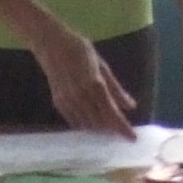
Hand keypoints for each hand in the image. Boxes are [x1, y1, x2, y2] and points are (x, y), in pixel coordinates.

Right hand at [30, 19, 138, 138]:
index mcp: (95, 84)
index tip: (132, 138)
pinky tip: (93, 124)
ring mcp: (68, 101)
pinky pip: (74, 121)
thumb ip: (116, 88)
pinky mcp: (58, 103)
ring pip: (87, 124)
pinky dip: (85, 125)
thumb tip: (131, 106)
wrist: (50, 44)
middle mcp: (81, 96)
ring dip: (99, 130)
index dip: (122, 127)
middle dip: (112, 130)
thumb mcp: (102, 66)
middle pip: (100, 122)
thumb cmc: (79, 49)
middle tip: (123, 134)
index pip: (111, 113)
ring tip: (110, 131)